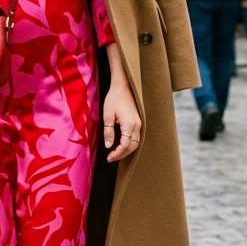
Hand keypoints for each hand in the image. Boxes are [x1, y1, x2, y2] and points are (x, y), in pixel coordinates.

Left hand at [103, 42, 140, 161]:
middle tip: (111, 158)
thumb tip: (109, 146)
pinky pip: (136, 137)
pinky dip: (130, 144)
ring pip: (136, 143)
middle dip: (122, 155)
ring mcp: (139, 124)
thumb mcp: (107, 115)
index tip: (109, 158)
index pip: (125, 145)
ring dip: (126, 150)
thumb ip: (108, 132)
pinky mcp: (138, 122)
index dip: (117, 154)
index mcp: (130, 124)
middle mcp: (137, 126)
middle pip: (132, 147)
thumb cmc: (114, 99)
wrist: (123, 86)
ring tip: (115, 154)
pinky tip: (121, 145)